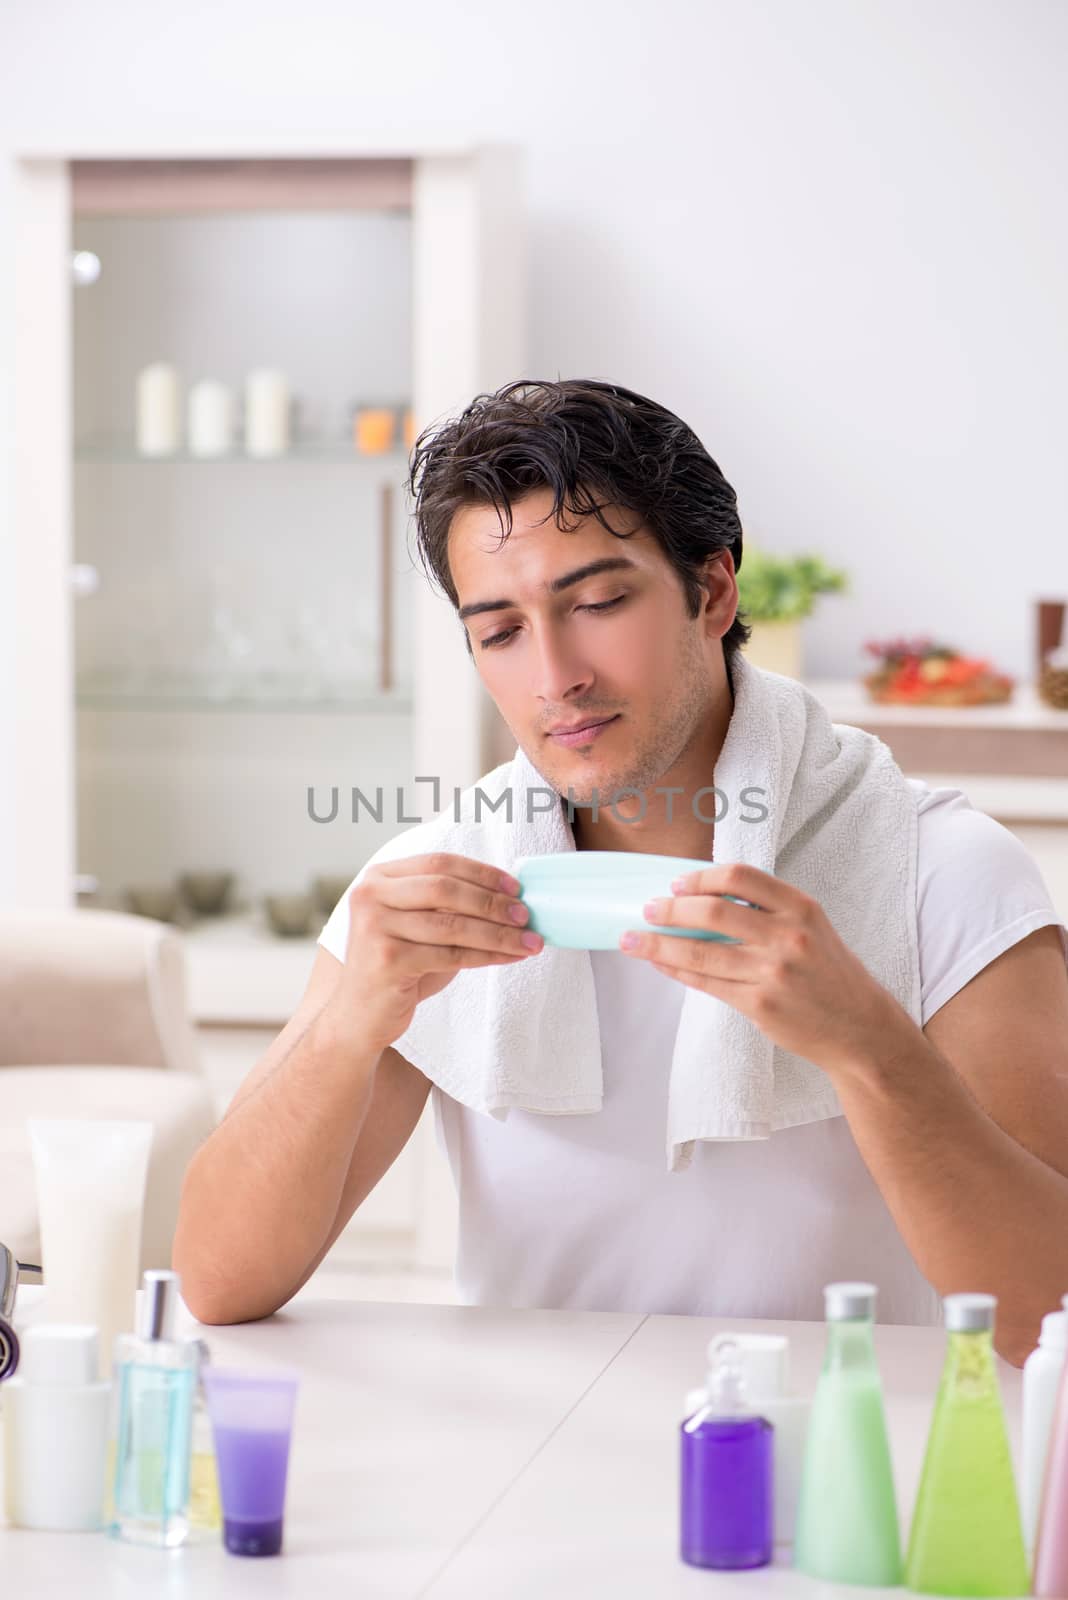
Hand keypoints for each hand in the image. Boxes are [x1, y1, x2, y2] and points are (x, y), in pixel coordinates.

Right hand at [331, 852, 543, 1051]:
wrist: (359, 1017)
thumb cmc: (397, 967)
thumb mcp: (419, 926)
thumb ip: (448, 906)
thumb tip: (509, 896)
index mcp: (379, 878)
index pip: (439, 863)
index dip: (482, 873)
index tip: (516, 887)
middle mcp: (371, 896)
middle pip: (446, 888)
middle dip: (493, 902)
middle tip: (526, 915)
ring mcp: (376, 928)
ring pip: (453, 925)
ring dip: (499, 933)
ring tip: (530, 941)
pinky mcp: (387, 960)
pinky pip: (451, 954)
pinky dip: (487, 955)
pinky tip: (510, 957)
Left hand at [619, 862, 907, 1074]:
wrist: (859, 1028)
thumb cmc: (830, 974)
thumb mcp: (811, 928)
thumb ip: (767, 911)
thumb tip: (703, 899)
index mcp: (800, 908)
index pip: (740, 877)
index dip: (701, 878)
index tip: (676, 883)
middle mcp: (787, 936)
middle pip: (713, 913)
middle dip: (670, 909)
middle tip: (647, 909)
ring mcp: (773, 972)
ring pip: (700, 953)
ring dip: (659, 944)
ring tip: (632, 940)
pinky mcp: (760, 1005)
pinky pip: (706, 984)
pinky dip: (676, 972)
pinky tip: (660, 964)